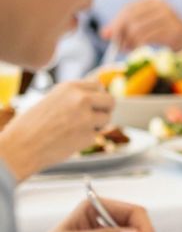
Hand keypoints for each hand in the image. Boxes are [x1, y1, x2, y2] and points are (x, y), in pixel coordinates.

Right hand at [0, 80, 114, 179]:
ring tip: (76, 130)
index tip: (94, 104)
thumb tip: (99, 88)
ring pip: (107, 119)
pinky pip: (96, 136)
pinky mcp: (88, 135)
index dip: (98, 96)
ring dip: (97, 126)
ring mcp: (86, 117)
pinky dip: (87, 139)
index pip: (98, 85)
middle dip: (105, 110)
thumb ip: (74, 96)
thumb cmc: (32, 125)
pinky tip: (69, 140)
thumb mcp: (52, 100)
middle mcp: (81, 99)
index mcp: (70, 87)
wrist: (21, 146)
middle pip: (110, 100)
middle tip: (95, 118)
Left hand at [101, 0, 181, 51]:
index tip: (108, 36)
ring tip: (128, 49)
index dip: (116, 22)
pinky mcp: (173, 30)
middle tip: (117, 46)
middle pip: (131, 18)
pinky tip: (137, 49)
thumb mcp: (146, 27)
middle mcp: (162, 5)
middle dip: (120, 33)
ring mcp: (169, 17)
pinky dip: (138, 45)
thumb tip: (104, 33)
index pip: (128, 9)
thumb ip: (125, 27)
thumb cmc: (167, 33)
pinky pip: (147, 37)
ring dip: (128, 42)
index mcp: (154, 1)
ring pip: (137, 29)